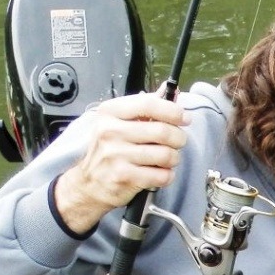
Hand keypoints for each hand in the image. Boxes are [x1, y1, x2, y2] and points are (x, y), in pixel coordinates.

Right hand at [52, 93, 189, 233]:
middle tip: (177, 142)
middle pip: (162, 131)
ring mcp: (115, 155)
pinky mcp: (123, 177)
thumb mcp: (120, 122)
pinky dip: (167, 175)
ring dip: (174, 158)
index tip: (185, 118)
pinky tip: (160, 173)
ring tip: (167, 159)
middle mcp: (110, 131)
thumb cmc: (110, 149)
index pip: (148, 104)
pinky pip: (161, 175)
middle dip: (179, 138)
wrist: (89, 184)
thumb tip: (171, 90)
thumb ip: (146, 106)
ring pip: (165, 154)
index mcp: (110, 112)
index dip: (173, 110)